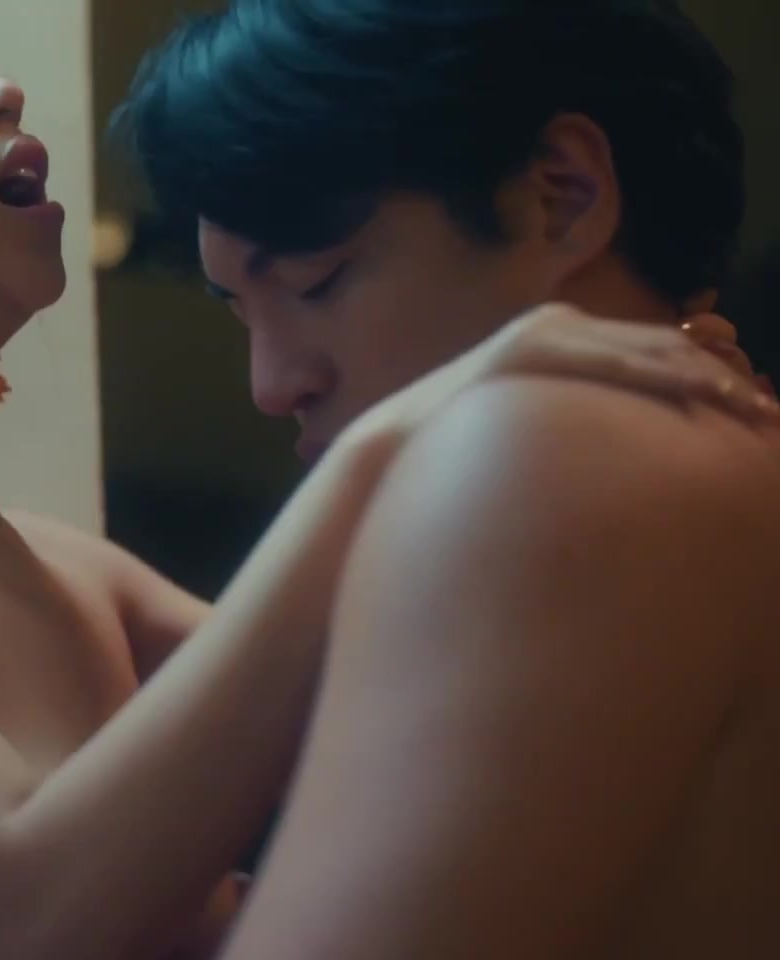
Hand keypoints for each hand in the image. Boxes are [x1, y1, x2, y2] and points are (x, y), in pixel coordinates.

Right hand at [346, 301, 778, 451]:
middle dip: (723, 376)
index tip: (750, 410)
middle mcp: (556, 327)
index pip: (649, 352)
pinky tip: (710, 394)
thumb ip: (564, 428)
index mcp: (556, 342)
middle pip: (662, 344)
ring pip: (650, 348)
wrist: (387, 456)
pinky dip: (670, 375)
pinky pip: (616, 361)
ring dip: (712, 377)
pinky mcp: (531, 349)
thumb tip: (603, 463)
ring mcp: (544, 334)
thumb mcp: (522, 435)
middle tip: (771, 413)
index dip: (706, 376)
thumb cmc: (452, 460)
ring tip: (759, 409)